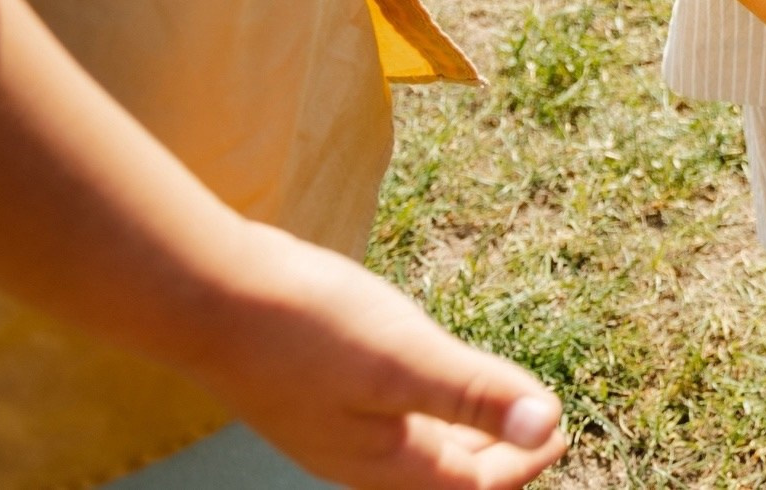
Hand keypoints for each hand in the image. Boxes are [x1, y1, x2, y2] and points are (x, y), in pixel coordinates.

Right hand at [188, 223, 565, 489]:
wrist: (205, 294)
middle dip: (497, 453)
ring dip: (461, 431)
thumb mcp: (406, 356)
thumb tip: (548, 424)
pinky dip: (422, 407)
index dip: (522, 461)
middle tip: (541, 424)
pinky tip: (423, 377)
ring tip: (496, 404)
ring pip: (412, 445)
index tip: (560, 432)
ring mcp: (329, 425)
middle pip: (444, 473)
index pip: (472, 485)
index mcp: (384, 462)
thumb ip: (476, 392)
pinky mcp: (313, 391)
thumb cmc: (304, 326)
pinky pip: (384, 416)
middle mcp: (356, 456)